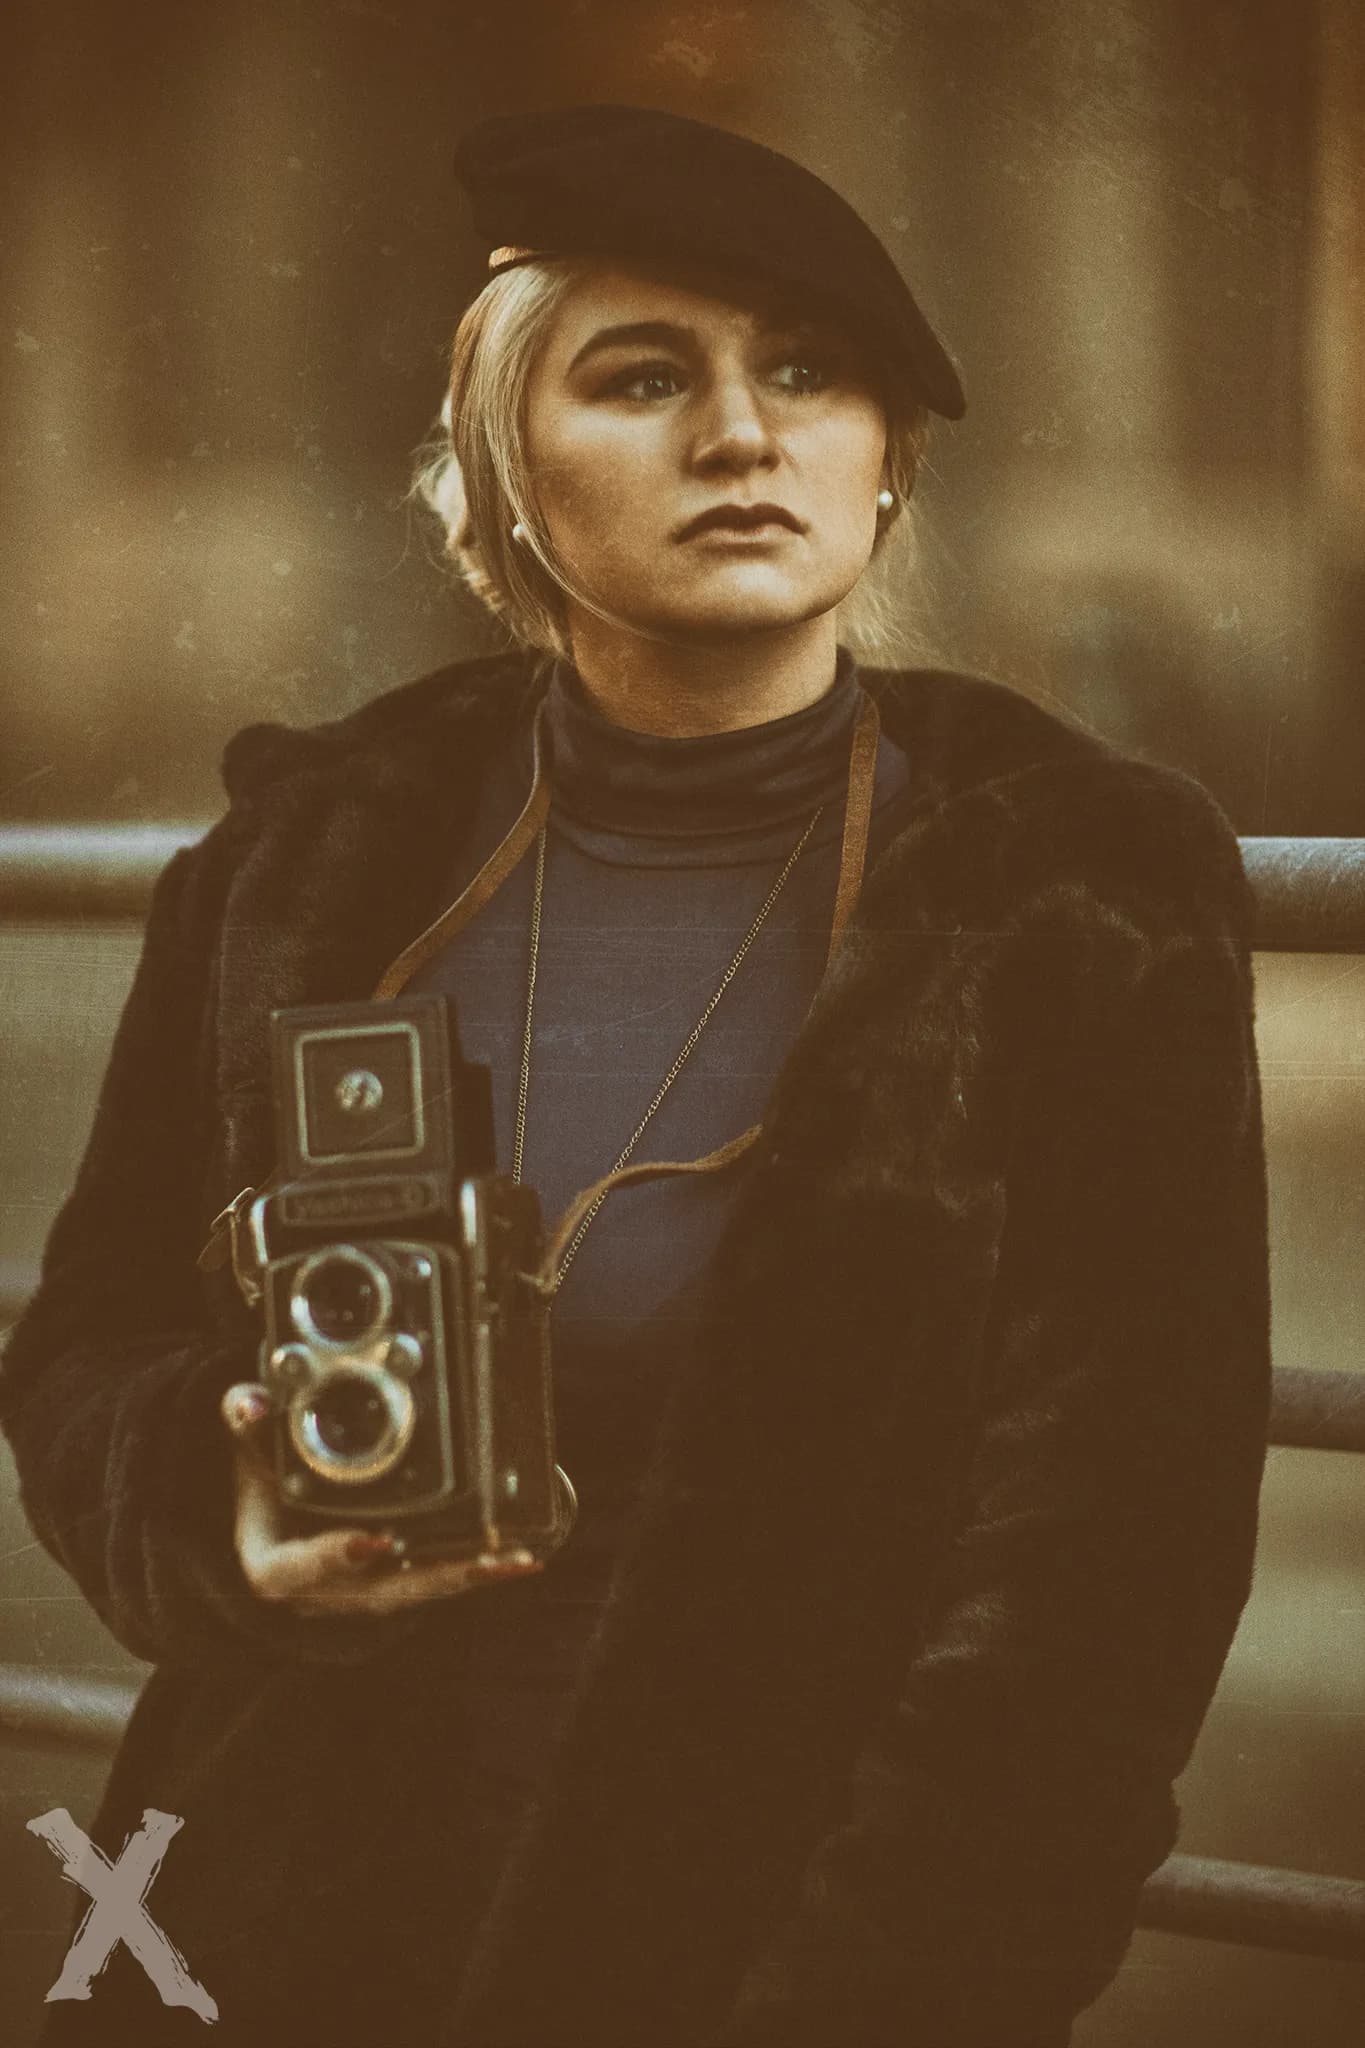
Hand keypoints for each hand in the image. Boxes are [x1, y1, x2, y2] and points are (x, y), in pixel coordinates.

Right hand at [219, 1382, 543, 1617]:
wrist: (275, 1496)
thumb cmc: (263, 1470)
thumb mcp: (248, 1443)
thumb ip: (246, 1421)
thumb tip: (250, 1403)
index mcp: (273, 1566)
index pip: (296, 1571)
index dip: (332, 1558)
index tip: (374, 1539)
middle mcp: (318, 1592)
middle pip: (374, 1591)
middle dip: (432, 1576)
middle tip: (482, 1558)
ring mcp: (356, 1594)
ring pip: (413, 1591)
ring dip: (465, 1576)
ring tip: (513, 1559)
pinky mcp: (391, 1584)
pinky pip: (433, 1582)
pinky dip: (473, 1570)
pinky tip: (519, 1558)